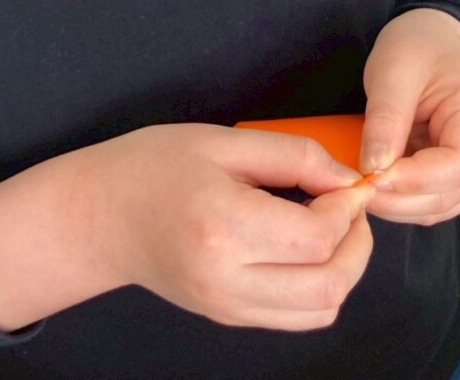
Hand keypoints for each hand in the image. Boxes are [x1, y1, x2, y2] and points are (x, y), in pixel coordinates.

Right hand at [80, 123, 375, 330]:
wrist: (101, 215)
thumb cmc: (155, 166)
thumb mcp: (224, 141)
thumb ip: (293, 156)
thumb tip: (347, 178)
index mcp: (222, 225)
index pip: (315, 237)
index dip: (348, 208)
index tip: (350, 181)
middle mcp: (225, 278)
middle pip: (328, 285)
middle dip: (358, 244)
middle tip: (351, 206)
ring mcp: (226, 306)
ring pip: (319, 310)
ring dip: (344, 269)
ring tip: (331, 226)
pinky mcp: (228, 317)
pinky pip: (296, 317)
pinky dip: (319, 287)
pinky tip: (307, 248)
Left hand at [359, 8, 459, 225]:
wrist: (435, 38)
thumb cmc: (418, 47)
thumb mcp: (392, 72)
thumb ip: (386, 120)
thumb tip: (374, 170)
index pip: (459, 165)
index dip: (414, 181)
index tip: (371, 179)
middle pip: (454, 191)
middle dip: (402, 199)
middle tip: (358, 190)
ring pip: (447, 202)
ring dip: (403, 205)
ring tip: (366, 187)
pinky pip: (442, 196)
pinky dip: (410, 198)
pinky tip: (383, 184)